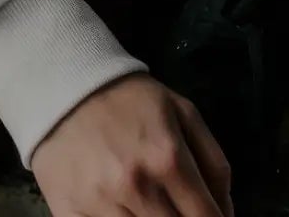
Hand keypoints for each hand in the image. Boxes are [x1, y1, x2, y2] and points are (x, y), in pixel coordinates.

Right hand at [30, 71, 233, 216]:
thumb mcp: (184, 114)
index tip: (207, 216)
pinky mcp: (69, 213)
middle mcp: (135, 187)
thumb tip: (226, 214)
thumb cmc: (129, 100)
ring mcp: (99, 204)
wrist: (62, 84)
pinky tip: (120, 210)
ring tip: (148, 204)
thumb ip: (215, 165)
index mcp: (168, 160)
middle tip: (176, 206)